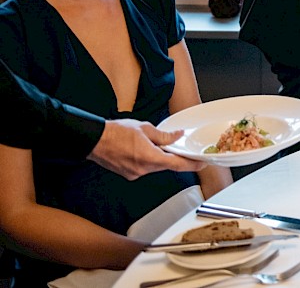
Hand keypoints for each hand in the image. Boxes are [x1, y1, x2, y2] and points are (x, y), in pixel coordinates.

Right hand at [88, 119, 205, 179]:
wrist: (93, 140)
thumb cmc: (116, 133)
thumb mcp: (145, 128)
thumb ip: (164, 135)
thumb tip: (177, 136)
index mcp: (150, 158)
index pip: (178, 165)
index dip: (192, 164)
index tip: (202, 163)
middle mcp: (143, 170)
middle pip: (167, 165)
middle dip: (174, 157)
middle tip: (181, 148)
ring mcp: (135, 174)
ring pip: (156, 166)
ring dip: (160, 157)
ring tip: (155, 144)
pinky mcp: (128, 174)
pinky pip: (145, 167)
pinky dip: (149, 159)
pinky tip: (144, 149)